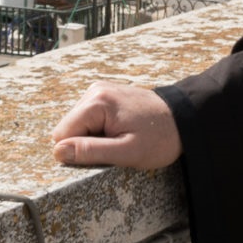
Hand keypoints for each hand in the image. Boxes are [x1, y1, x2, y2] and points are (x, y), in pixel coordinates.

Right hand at [51, 82, 181, 169]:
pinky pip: (89, 119)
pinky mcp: (106, 95)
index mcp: (97, 101)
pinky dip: (100, 130)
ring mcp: (100, 90)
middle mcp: (95, 90)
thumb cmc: (159, 138)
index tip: (105, 152)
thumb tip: (58, 152)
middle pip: (68, 128)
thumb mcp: (126, 152)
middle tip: (116, 146)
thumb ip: (91, 151)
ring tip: (121, 138)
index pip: (61, 134)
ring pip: (77, 125)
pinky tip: (121, 131)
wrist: (184, 119)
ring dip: (94, 138)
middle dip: (86, 143)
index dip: (79, 151)